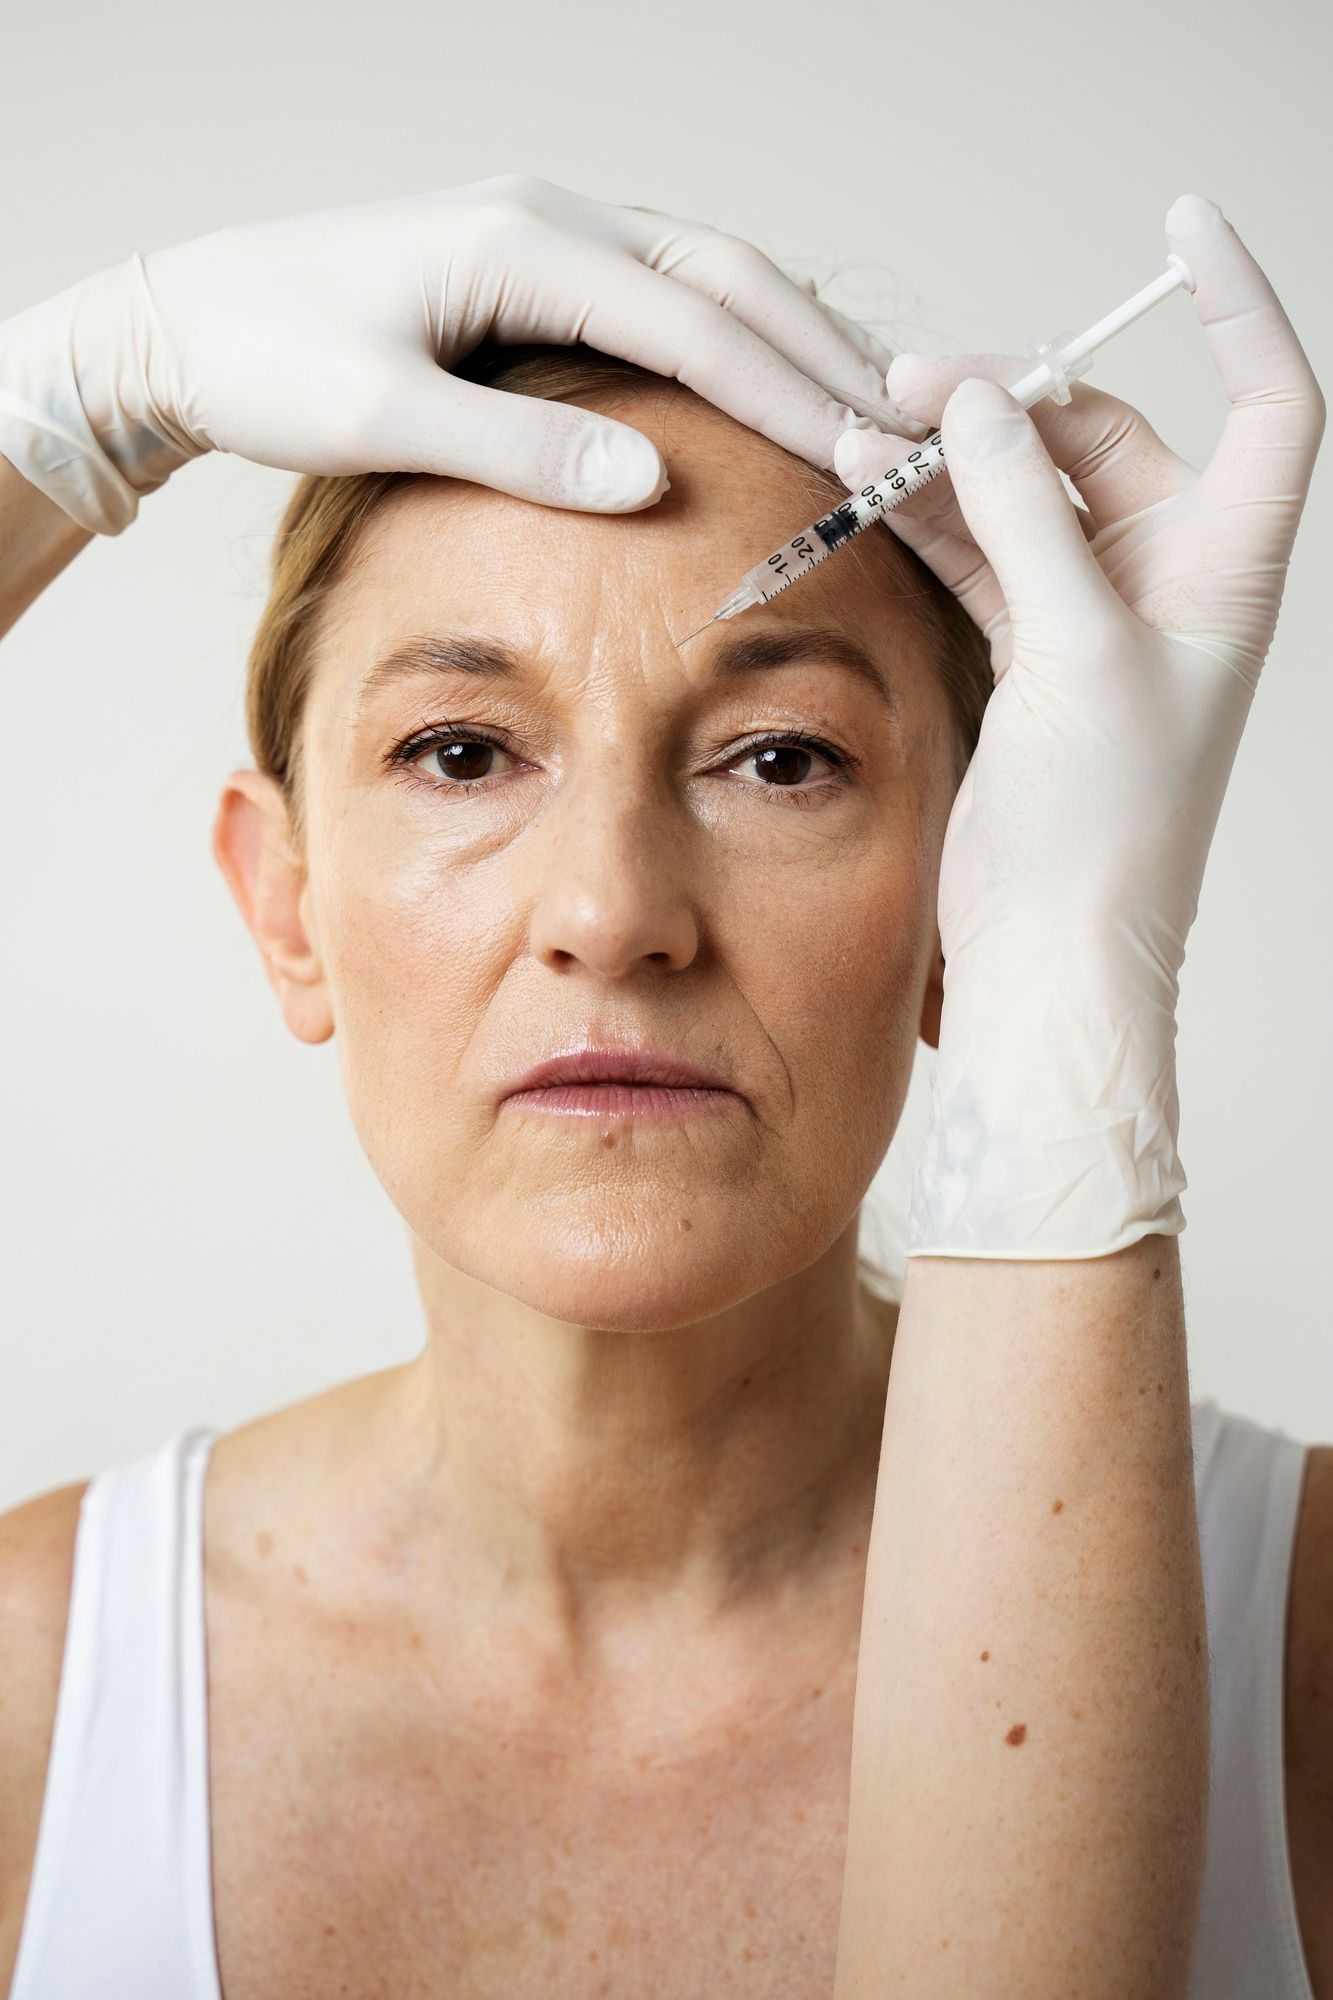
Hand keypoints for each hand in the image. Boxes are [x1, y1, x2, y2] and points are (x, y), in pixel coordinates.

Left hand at [0, 173, 917, 535]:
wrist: (191, 321)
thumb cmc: (270, 361)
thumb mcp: (380, 415)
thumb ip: (516, 447)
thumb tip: (648, 480)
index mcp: (524, 244)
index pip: (695, 321)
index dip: (790, 394)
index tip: (867, 456)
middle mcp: (553, 218)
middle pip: (731, 277)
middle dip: (825, 358)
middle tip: (912, 433)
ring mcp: (551, 233)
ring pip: (712, 274)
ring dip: (797, 340)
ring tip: (875, 411)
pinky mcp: (540, 265)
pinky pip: (671, 291)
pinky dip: (741, 336)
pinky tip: (779, 382)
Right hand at [833, 194, 1324, 1259]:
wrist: (1055, 956)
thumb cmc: (1104, 832)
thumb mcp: (1076, 652)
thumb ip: (1028, 517)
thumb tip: (982, 408)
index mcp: (1226, 573)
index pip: (1266, 403)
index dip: (1235, 312)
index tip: (1181, 231)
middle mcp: (1169, 585)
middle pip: (1106, 439)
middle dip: (1015, 401)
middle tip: (912, 386)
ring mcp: (1094, 621)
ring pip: (1027, 495)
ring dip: (951, 460)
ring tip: (863, 432)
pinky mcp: (1028, 658)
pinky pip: (981, 554)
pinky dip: (929, 520)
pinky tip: (867, 489)